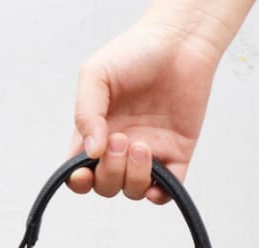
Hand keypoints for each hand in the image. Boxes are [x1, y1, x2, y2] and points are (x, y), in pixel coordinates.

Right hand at [67, 19, 220, 203]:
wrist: (180, 42)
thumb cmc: (135, 52)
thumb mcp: (95, 75)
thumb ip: (85, 113)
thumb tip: (90, 152)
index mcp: (96, 130)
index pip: (79, 170)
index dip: (78, 181)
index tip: (84, 172)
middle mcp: (120, 148)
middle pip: (105, 185)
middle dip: (109, 172)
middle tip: (121, 140)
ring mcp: (149, 154)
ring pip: (132, 190)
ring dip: (133, 176)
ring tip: (141, 144)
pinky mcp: (177, 155)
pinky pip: (166, 192)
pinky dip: (159, 194)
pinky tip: (157, 176)